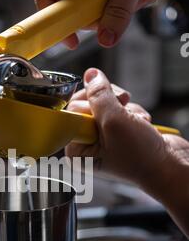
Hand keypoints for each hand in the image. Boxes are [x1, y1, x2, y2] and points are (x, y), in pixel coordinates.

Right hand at [35, 0, 167, 47]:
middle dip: (101, 17)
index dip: (57, 24)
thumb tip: (106, 39)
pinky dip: (121, 4)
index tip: (73, 40)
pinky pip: (102, 3)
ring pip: (91, 10)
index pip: (48, 0)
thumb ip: (120, 10)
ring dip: (116, 11)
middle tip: (124, 10)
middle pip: (74, 11)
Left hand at [66, 68, 188, 235]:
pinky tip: (141, 125)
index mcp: (76, 150)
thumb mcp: (114, 121)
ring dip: (126, 109)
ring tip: (136, 124)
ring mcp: (103, 138)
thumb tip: (91, 74)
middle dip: (111, 104)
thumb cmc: (140, 156)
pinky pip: (120, 109)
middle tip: (123, 112)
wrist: (169, 166)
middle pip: (89, 103)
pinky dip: (133, 113)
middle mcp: (87, 144)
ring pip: (107, 104)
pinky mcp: (119, 132)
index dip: (90, 103)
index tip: (106, 109)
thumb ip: (99, 95)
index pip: (71, 110)